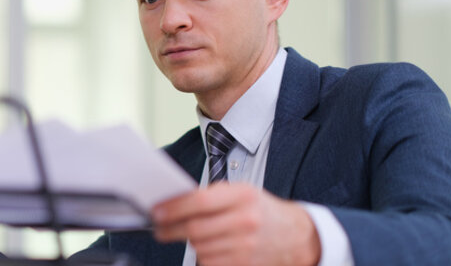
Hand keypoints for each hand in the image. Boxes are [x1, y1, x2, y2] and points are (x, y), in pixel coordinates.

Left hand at [152, 183, 319, 265]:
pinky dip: (202, 255)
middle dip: (170, 230)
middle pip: (195, 229)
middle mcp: (245, 220)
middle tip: (159, 228)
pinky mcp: (243, 264)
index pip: (199, 201)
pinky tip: (209, 246)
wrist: (293, 235)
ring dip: (188, 243)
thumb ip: (211, 196)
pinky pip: (209, 262)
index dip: (173, 208)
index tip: (157, 212)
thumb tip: (173, 203)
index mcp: (243, 195)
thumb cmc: (261, 210)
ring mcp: (246, 245)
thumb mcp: (241, 192)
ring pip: (199, 247)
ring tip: (191, 235)